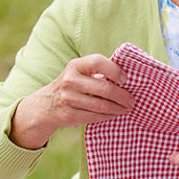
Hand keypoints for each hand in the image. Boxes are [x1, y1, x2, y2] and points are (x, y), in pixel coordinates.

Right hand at [11, 54, 132, 148]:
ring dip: (118, 108)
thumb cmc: (73, 85)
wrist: (47, 105)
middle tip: (132, 100)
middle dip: (122, 96)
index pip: (98, 62)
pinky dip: (109, 116)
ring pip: (101, 105)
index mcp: (75, 65)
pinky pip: (95, 117)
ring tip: (127, 108)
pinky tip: (115, 114)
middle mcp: (70, 80)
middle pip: (104, 88)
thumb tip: (129, 77)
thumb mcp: (80, 72)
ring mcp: (68, 98)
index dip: (114, 70)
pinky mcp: (69, 115)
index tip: (125, 79)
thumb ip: (98, 71)